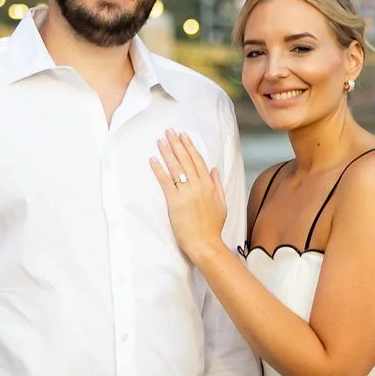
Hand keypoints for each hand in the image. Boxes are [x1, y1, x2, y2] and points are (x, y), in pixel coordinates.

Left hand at [149, 131, 228, 264]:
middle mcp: (198, 186)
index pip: (198, 161)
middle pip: (186, 160)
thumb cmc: (213, 227)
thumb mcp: (221, 204)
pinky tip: (153, 159)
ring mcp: (186, 193)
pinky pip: (165, 182)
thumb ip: (217, 185)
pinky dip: (159, 169)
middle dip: (177, 144)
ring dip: (167, 152)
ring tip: (160, 141)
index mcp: (209, 186)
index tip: (184, 136)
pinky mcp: (175, 202)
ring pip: (175, 167)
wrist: (205, 244)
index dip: (190, 147)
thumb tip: (214, 169)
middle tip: (169, 131)